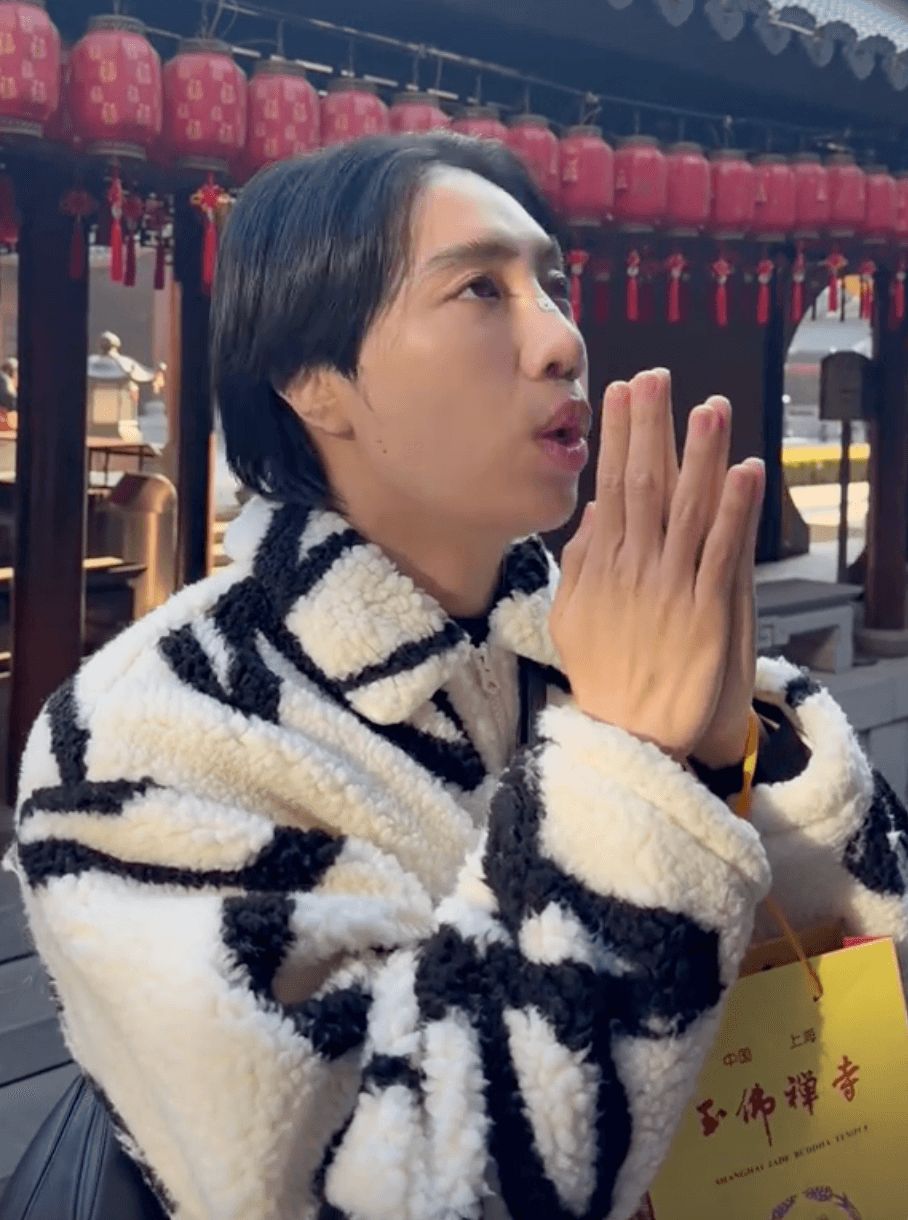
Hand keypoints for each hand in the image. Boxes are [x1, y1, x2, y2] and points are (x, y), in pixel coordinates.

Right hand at [551, 370, 763, 759]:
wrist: (629, 732)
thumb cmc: (601, 674)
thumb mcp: (569, 618)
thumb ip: (579, 563)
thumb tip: (593, 513)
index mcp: (601, 566)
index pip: (610, 487)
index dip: (617, 438)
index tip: (621, 394)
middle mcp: (634, 567)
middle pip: (645, 484)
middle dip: (652, 428)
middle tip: (659, 378)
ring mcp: (671, 587)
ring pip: (686, 509)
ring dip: (700, 455)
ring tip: (710, 407)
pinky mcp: (706, 610)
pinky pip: (723, 551)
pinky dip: (735, 511)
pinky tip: (746, 472)